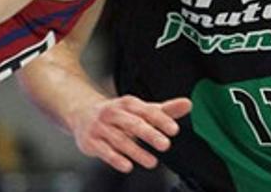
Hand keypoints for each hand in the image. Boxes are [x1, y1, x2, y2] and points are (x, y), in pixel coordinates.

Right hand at [72, 95, 191, 172]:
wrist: (82, 114)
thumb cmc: (118, 114)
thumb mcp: (140, 110)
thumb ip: (164, 110)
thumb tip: (188, 104)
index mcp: (128, 103)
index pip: (147, 111)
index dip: (161, 120)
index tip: (174, 130)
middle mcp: (113, 113)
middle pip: (133, 124)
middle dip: (150, 134)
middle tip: (165, 145)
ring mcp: (101, 127)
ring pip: (120, 139)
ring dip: (136, 152)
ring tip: (152, 162)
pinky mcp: (91, 141)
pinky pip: (104, 151)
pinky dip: (116, 159)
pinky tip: (127, 166)